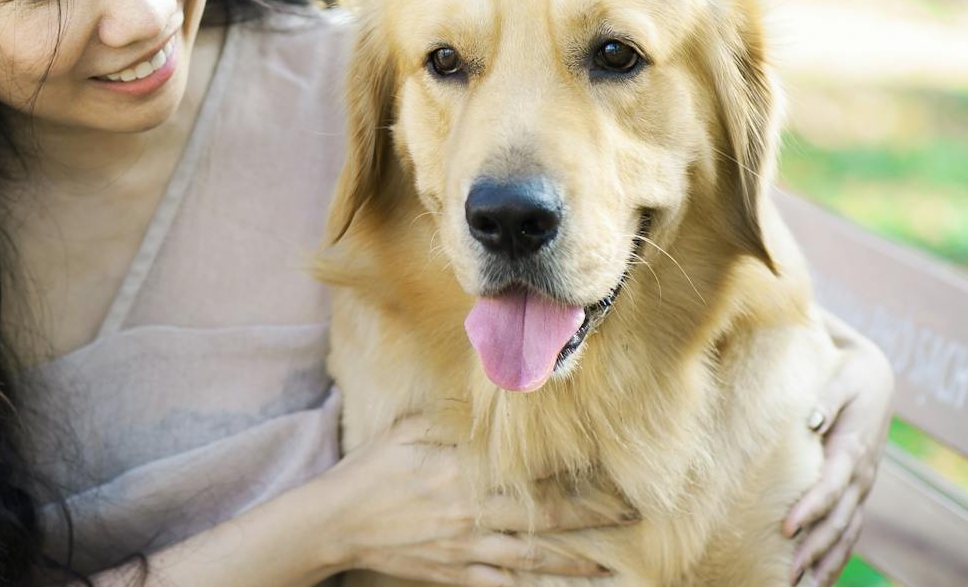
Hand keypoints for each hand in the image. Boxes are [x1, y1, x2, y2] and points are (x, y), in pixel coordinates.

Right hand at [325, 415, 627, 584]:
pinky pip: (502, 585)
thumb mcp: (407, 430)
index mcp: (462, 473)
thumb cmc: (371, 470)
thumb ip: (449, 418)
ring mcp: (465, 549)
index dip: (569, 468)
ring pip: (532, 557)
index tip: (606, 462)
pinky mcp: (454, 574)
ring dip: (574, 558)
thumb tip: (486, 399)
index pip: (529, 470)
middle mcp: (471, 513)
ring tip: (610, 560)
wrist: (338, 523)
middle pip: (544, 516)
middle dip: (591, 515)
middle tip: (629, 512)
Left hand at [785, 312, 894, 585]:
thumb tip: (810, 421)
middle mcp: (861, 475)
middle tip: (787, 575)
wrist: (874, 373)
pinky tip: (820, 579)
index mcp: (853, 449)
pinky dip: (837, 556)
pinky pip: (849, 530)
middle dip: (814, 550)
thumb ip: (825, 399)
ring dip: (826, 562)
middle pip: (838, 521)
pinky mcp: (857, 490)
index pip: (831, 487)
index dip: (810, 509)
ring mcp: (861, 486)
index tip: (786, 528)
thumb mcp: (840, 378)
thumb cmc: (848, 372)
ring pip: (846, 533)